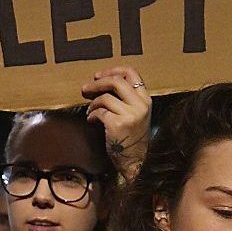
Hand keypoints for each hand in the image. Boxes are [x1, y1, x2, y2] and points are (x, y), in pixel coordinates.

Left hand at [82, 66, 151, 182]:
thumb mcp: (137, 113)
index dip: (112, 70)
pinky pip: (99, 112)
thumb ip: (127, 97)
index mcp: (146, 99)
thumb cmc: (132, 136)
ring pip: (105, 98)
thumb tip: (102, 81)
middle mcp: (140, 104)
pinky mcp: (118, 124)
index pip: (131, 72)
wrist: (136, 160)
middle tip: (85, 89)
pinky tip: (92, 121)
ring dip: (93, 104)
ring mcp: (130, 114)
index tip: (98, 75)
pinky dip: (91, 115)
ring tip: (91, 111)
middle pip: (116, 82)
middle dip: (97, 83)